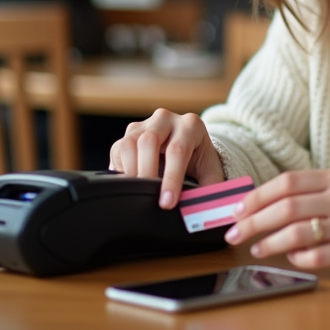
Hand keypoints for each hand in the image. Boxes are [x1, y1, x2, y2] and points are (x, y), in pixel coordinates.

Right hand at [109, 109, 225, 208]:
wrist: (190, 145)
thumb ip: (211, 189)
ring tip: (137, 192)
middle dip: (147, 172)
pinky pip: (118, 149)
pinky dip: (120, 169)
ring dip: (131, 171)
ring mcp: (145, 124)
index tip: (167, 203)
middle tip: (146, 197)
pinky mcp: (129, 134)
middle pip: (149, 141)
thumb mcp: (211, 173)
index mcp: (191, 125)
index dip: (172, 178)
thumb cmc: (200, 161)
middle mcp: (166, 119)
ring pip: (129, 143)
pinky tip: (129, 183)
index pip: (178, 150)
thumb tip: (204, 209)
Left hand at [224, 169, 329, 269]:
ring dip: (270, 242)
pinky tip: (289, 256)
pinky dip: (297, 257)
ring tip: (256, 248)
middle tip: (235, 232)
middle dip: (254, 222)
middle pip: (287, 208)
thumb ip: (306, 190)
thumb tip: (258, 202)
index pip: (287, 183)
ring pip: (298, 233)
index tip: (238, 209)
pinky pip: (317, 256)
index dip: (258, 196)